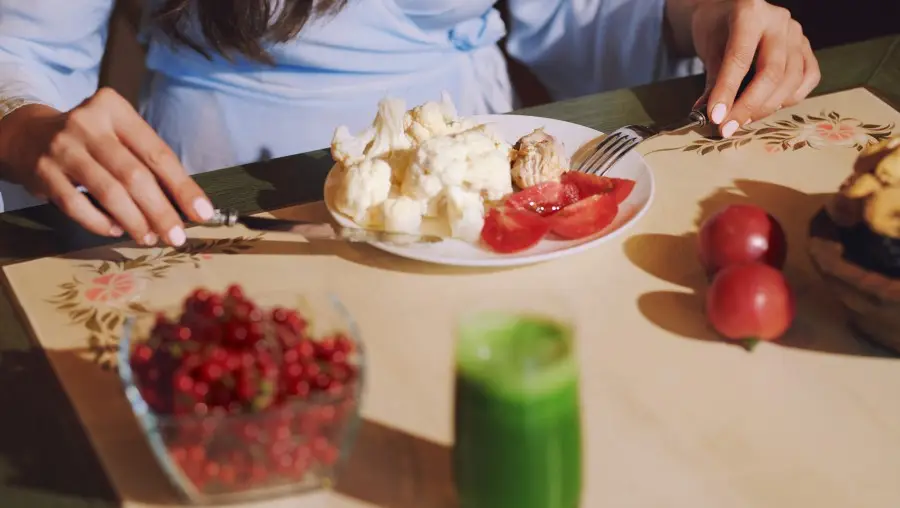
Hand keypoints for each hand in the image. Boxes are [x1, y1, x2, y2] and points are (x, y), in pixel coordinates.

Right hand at [0, 88, 213, 245]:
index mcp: (115, 109)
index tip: (202, 213)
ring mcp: (63, 147)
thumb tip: (187, 205)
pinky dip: (100, 222)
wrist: (28, 135)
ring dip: (135, 221)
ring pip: (108, 192)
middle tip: (177, 236)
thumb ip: (147, 162)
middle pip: (134, 175)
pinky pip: (76, 204)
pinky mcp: (43, 171)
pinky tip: (116, 230)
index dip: (183, 187)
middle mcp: (88, 123)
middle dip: (161, 211)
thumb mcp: (118, 136)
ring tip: (150, 238)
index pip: (158, 153)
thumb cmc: (91, 141)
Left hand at [690, 0, 819, 136]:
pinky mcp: (807, 47)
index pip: (740, 58)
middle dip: (748, 106)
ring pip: (792, 80)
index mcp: (750, 12)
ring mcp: (797, 33)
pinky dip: (790, 98)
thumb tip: (712, 117)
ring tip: (743, 119)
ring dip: (767, 107)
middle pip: (771, 73)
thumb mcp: (708, 49)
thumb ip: (712, 82)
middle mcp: (779, 21)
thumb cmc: (716, 28)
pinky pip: (808, 78)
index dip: (727, 92)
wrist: (730, 12)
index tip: (716, 117)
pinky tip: (768, 107)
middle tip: (728, 127)